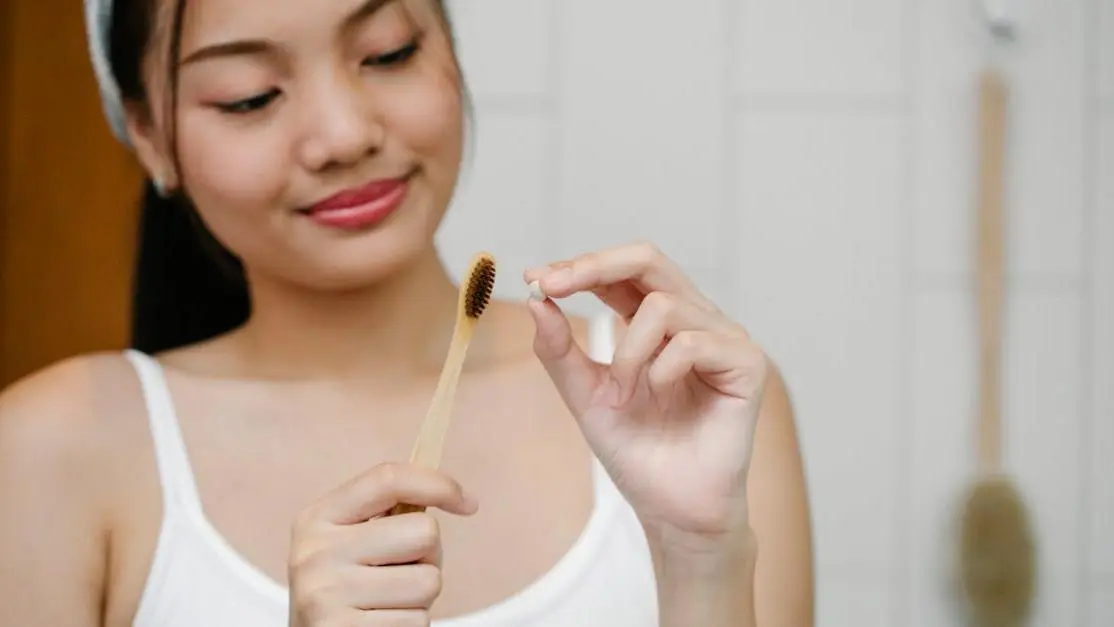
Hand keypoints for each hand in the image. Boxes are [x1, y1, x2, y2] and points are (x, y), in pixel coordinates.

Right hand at [287, 462, 477, 626]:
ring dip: (421, 597)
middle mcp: (316, 552)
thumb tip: (456, 495)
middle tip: (404, 572)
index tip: (468, 502)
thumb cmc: (345, 590)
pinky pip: (417, 621)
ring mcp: (326, 594)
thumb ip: (388, 515)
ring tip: (390, 602)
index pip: (388, 479)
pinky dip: (411, 625)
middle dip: (429, 556)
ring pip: (429, 581)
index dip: (438, 484)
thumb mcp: (349, 542)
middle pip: (424, 532)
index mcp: (317, 518)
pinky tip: (383, 623)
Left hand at [525, 242, 766, 556]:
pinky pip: (694, 342)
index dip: (580, 267)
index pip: (622, 273)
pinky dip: (663, 369)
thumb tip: (536, 300)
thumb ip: (560, 350)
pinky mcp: (747, 363)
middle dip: (594, 266)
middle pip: (648, 259)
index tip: (537, 278)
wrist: (671, 508)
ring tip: (625, 392)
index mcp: (656, 322)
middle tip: (553, 284)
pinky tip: (661, 396)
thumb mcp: (585, 395)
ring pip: (664, 305)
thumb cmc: (637, 452)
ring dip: (628, 351)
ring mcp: (724, 338)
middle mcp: (693, 319)